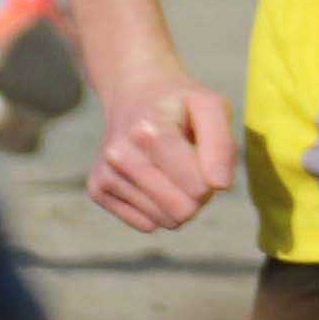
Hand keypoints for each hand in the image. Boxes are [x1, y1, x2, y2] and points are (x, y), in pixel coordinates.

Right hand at [88, 73, 237, 231]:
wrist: (134, 94)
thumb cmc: (181, 104)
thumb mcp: (211, 107)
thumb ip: (221, 145)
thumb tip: (220, 186)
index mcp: (150, 131)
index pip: (195, 184)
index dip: (212, 183)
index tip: (211, 165)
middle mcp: (121, 154)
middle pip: (180, 208)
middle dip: (199, 197)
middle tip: (195, 169)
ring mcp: (106, 173)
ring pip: (163, 220)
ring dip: (179, 203)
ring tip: (175, 171)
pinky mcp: (97, 190)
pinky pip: (145, 224)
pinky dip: (159, 210)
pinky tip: (155, 181)